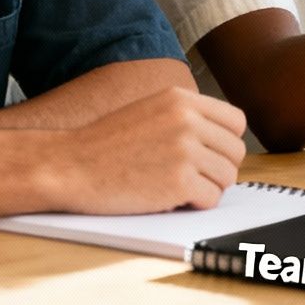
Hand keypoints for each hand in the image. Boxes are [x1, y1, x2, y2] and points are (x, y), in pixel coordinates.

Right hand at [54, 88, 247, 212]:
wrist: (68, 165)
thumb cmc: (103, 145)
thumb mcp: (149, 111)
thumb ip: (184, 117)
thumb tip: (221, 140)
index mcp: (181, 99)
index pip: (235, 121)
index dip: (225, 144)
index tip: (209, 157)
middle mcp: (188, 120)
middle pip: (235, 152)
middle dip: (218, 169)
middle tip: (193, 179)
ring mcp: (185, 150)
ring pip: (227, 177)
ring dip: (207, 189)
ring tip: (178, 189)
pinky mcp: (180, 181)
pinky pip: (211, 199)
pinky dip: (195, 205)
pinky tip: (170, 200)